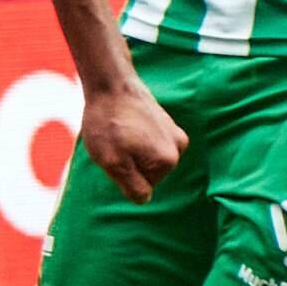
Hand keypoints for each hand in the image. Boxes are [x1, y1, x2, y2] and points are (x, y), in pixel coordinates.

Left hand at [80, 78, 184, 204]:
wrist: (111, 85)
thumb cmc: (107, 124)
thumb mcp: (112, 162)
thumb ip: (132, 186)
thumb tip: (144, 200)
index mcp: (168, 161)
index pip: (143, 188)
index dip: (122, 174)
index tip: (115, 154)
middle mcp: (179, 148)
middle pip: (147, 172)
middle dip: (128, 163)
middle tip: (114, 143)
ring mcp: (175, 133)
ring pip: (146, 158)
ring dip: (130, 150)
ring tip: (118, 132)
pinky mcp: (167, 122)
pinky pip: (148, 143)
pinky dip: (134, 138)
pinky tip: (124, 124)